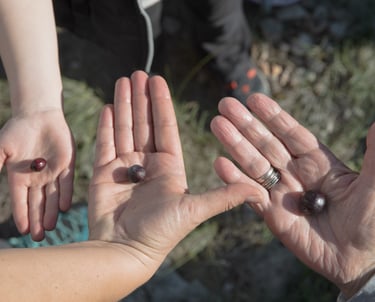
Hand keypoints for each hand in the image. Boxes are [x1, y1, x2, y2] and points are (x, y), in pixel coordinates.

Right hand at [0, 110, 74, 239]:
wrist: (38, 116)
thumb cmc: (17, 131)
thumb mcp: (1, 149)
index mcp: (20, 178)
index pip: (20, 201)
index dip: (22, 215)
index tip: (23, 231)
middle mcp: (37, 179)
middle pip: (37, 204)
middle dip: (37, 220)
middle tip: (38, 237)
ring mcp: (53, 173)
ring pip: (52, 197)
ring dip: (51, 212)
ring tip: (51, 227)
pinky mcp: (67, 166)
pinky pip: (66, 183)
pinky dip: (65, 194)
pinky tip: (65, 207)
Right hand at [88, 71, 261, 271]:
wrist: (126, 252)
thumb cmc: (161, 233)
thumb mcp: (195, 210)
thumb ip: (225, 196)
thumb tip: (260, 192)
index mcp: (169, 167)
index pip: (166, 127)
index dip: (162, 103)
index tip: (159, 81)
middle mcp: (148, 164)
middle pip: (145, 123)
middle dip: (142, 98)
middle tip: (140, 73)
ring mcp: (125, 167)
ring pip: (125, 128)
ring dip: (124, 104)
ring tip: (124, 80)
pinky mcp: (104, 172)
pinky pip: (106, 142)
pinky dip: (107, 125)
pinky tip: (109, 105)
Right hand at [211, 94, 374, 297]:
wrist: (360, 261)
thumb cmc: (374, 222)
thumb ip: (374, 154)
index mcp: (319, 163)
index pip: (292, 133)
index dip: (273, 116)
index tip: (254, 98)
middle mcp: (296, 174)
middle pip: (266, 144)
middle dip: (245, 124)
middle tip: (225, 104)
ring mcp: (282, 193)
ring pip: (253, 164)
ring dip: (234, 145)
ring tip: (216, 124)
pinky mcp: (271, 215)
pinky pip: (248, 195)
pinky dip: (233, 180)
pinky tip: (220, 163)